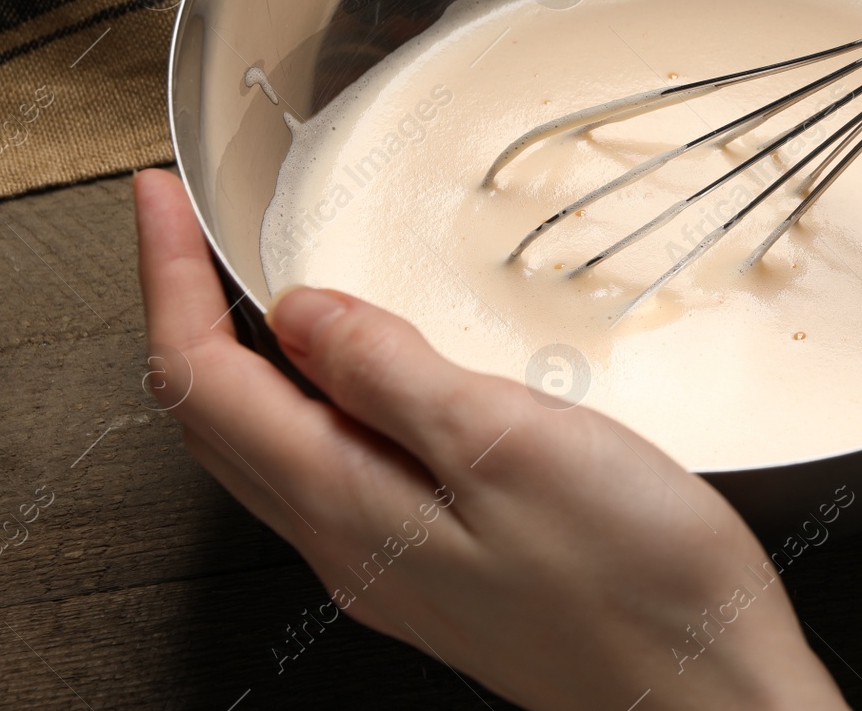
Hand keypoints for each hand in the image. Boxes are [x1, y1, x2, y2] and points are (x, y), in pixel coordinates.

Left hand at [132, 169, 847, 710]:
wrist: (705, 691)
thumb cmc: (633, 579)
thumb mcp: (508, 444)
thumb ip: (391, 375)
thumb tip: (302, 315)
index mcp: (349, 503)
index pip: (206, 380)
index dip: (169, 279)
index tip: (156, 200)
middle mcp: (350, 541)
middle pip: (216, 419)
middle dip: (181, 312)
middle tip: (181, 231)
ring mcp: (391, 560)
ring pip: (265, 449)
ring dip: (234, 359)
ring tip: (243, 286)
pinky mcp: (439, 563)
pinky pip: (328, 471)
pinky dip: (304, 402)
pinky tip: (351, 377)